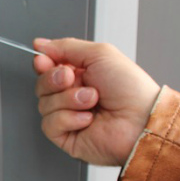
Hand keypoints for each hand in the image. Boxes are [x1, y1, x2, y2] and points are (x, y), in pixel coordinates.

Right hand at [33, 37, 160, 165]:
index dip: (42, 64)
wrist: (140, 119)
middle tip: (72, 80)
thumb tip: (40, 44)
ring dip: (68, 100)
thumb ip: (66, 46)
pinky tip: (87, 119)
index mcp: (79, 75)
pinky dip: (68, 119)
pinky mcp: (64, 135)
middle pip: (41, 85)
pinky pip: (49, 124)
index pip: (46, 67)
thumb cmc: (130, 89)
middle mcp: (71, 95)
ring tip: (92, 101)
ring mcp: (67, 115)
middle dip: (54, 80)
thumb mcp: (99, 54)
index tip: (44, 61)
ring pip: (43, 104)